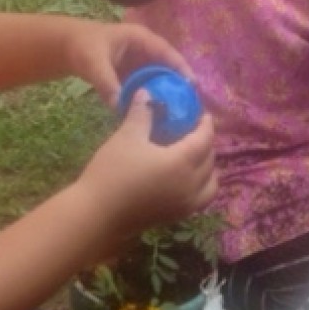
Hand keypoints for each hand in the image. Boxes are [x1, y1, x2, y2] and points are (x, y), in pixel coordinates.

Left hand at [63, 21, 194, 107]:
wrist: (66, 47)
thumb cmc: (82, 47)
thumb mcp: (94, 64)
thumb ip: (107, 84)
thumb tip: (120, 107)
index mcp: (141, 38)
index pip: (167, 52)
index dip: (181, 67)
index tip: (192, 85)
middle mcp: (145, 49)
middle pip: (168, 67)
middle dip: (179, 84)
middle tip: (192, 105)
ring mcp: (140, 62)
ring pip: (159, 78)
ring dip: (168, 93)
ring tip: (181, 112)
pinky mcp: (133, 74)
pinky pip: (148, 85)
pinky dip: (154, 97)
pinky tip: (159, 114)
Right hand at [76, 93, 217, 235]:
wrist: (97, 214)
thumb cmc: (113, 172)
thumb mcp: (127, 137)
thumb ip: (142, 113)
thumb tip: (147, 92)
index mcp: (182, 162)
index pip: (204, 140)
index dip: (206, 125)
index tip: (203, 115)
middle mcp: (191, 185)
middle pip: (210, 161)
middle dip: (207, 144)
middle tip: (196, 132)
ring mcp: (184, 205)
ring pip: (210, 184)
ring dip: (209, 168)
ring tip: (196, 157)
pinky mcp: (175, 217)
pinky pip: (200, 200)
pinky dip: (201, 187)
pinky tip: (186, 180)